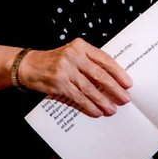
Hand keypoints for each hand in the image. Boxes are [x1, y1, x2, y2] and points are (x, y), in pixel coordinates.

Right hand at [17, 39, 132, 116]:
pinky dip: (89, 106)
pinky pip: (78, 97)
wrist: (30, 66)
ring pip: (90, 89)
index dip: (118, 72)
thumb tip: (112, 80)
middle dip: (114, 89)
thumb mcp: (73, 54)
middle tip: (124, 98)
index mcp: (81, 46)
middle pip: (100, 75)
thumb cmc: (55, 61)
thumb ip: (89, 62)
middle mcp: (74, 56)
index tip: (128, 83)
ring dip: (103, 101)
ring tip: (112, 109)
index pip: (105, 59)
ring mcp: (66, 70)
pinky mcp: (59, 83)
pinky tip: (97, 111)